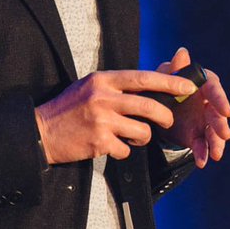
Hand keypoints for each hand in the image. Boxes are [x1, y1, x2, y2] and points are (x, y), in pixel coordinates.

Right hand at [34, 70, 198, 164]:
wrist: (41, 132)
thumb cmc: (69, 108)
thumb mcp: (90, 86)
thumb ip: (117, 85)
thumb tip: (150, 86)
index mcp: (104, 79)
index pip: (144, 78)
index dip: (170, 82)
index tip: (188, 86)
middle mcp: (104, 97)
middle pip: (149, 106)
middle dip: (165, 116)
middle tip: (168, 121)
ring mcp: (102, 120)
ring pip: (142, 131)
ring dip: (143, 137)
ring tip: (131, 136)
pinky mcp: (99, 142)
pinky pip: (126, 149)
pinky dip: (124, 151)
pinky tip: (111, 146)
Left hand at [156, 47, 229, 167]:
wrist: (153, 106)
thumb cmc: (162, 85)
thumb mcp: (163, 76)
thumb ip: (174, 68)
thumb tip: (182, 52)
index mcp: (201, 83)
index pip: (214, 89)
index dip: (220, 100)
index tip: (226, 112)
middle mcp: (207, 101)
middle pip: (217, 112)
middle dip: (220, 124)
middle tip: (224, 135)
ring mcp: (204, 120)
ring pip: (214, 131)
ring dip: (216, 143)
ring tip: (215, 154)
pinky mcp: (198, 135)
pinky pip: (202, 145)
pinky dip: (203, 153)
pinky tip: (202, 162)